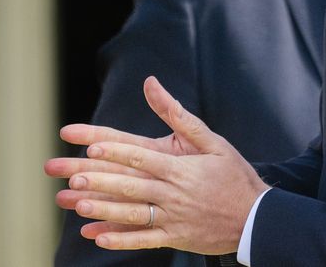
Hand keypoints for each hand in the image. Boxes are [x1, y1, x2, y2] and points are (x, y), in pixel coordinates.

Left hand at [44, 76, 267, 253]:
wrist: (255, 216)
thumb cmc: (234, 174)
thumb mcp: (213, 141)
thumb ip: (180, 116)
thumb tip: (152, 85)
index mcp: (181, 168)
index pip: (142, 157)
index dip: (116, 152)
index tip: (91, 147)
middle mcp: (174, 193)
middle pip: (131, 185)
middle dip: (98, 180)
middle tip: (71, 177)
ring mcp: (173, 218)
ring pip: (133, 214)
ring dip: (104, 210)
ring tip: (77, 205)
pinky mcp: (175, 237)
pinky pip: (144, 240)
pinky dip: (121, 240)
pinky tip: (97, 236)